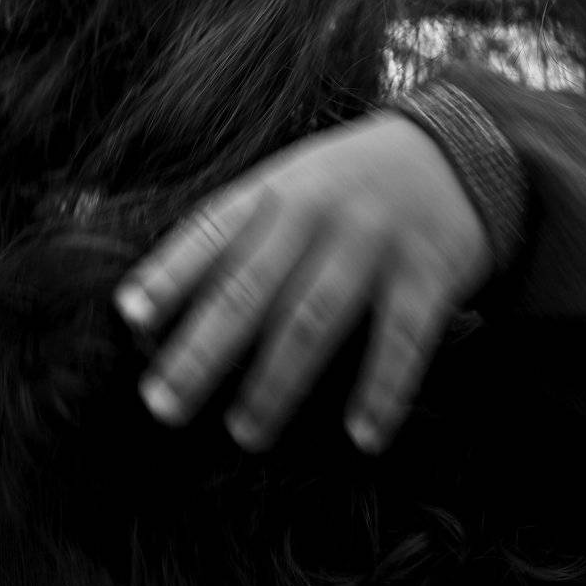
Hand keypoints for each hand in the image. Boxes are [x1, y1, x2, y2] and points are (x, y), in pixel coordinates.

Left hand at [113, 112, 493, 453]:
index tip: (130, 317)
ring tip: (244, 432)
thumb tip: (161, 302)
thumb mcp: (289, 184)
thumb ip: (237, 233)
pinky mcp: (428, 273)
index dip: (169, 274)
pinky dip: (381, 391)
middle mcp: (317, 212)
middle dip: (202, 350)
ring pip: (314, 319)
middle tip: (162, 403)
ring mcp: (373, 242)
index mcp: (274, 190)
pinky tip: (360, 437)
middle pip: (249, 287)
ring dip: (275, 382)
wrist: (454, 149)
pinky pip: (402, 341)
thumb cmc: (348, 182)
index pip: (210, 233)